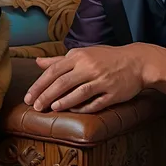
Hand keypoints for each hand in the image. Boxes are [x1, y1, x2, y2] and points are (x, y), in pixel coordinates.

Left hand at [23, 44, 146, 113]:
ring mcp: (102, 79)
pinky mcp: (113, 92)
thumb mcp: (83, 53)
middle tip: (35, 107)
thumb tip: (38, 62)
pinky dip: (83, 108)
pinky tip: (73, 111)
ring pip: (78, 92)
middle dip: (46, 95)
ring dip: (63, 101)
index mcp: (79, 56)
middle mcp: (89, 66)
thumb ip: (59, 60)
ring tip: (51, 108)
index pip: (54, 70)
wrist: (136, 61)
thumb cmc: (106, 58)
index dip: (39, 84)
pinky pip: (96, 102)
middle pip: (63, 82)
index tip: (28, 97)